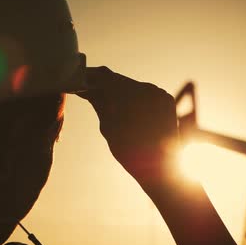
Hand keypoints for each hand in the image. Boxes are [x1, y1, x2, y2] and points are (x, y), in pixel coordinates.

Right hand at [77, 67, 178, 183]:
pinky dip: (134, 98)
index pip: (104, 76)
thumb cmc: (129, 152)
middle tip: (87, 91)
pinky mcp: (167, 98)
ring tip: (105, 101)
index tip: (78, 81)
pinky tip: (125, 108)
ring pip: (132, 86)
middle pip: (119, 80)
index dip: (90, 77)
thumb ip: (98, 102)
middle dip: (103, 85)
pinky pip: (146, 93)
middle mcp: (146, 88)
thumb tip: (84, 87)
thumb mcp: (107, 127)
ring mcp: (159, 92)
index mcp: (129, 94)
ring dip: (118, 91)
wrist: (160, 168)